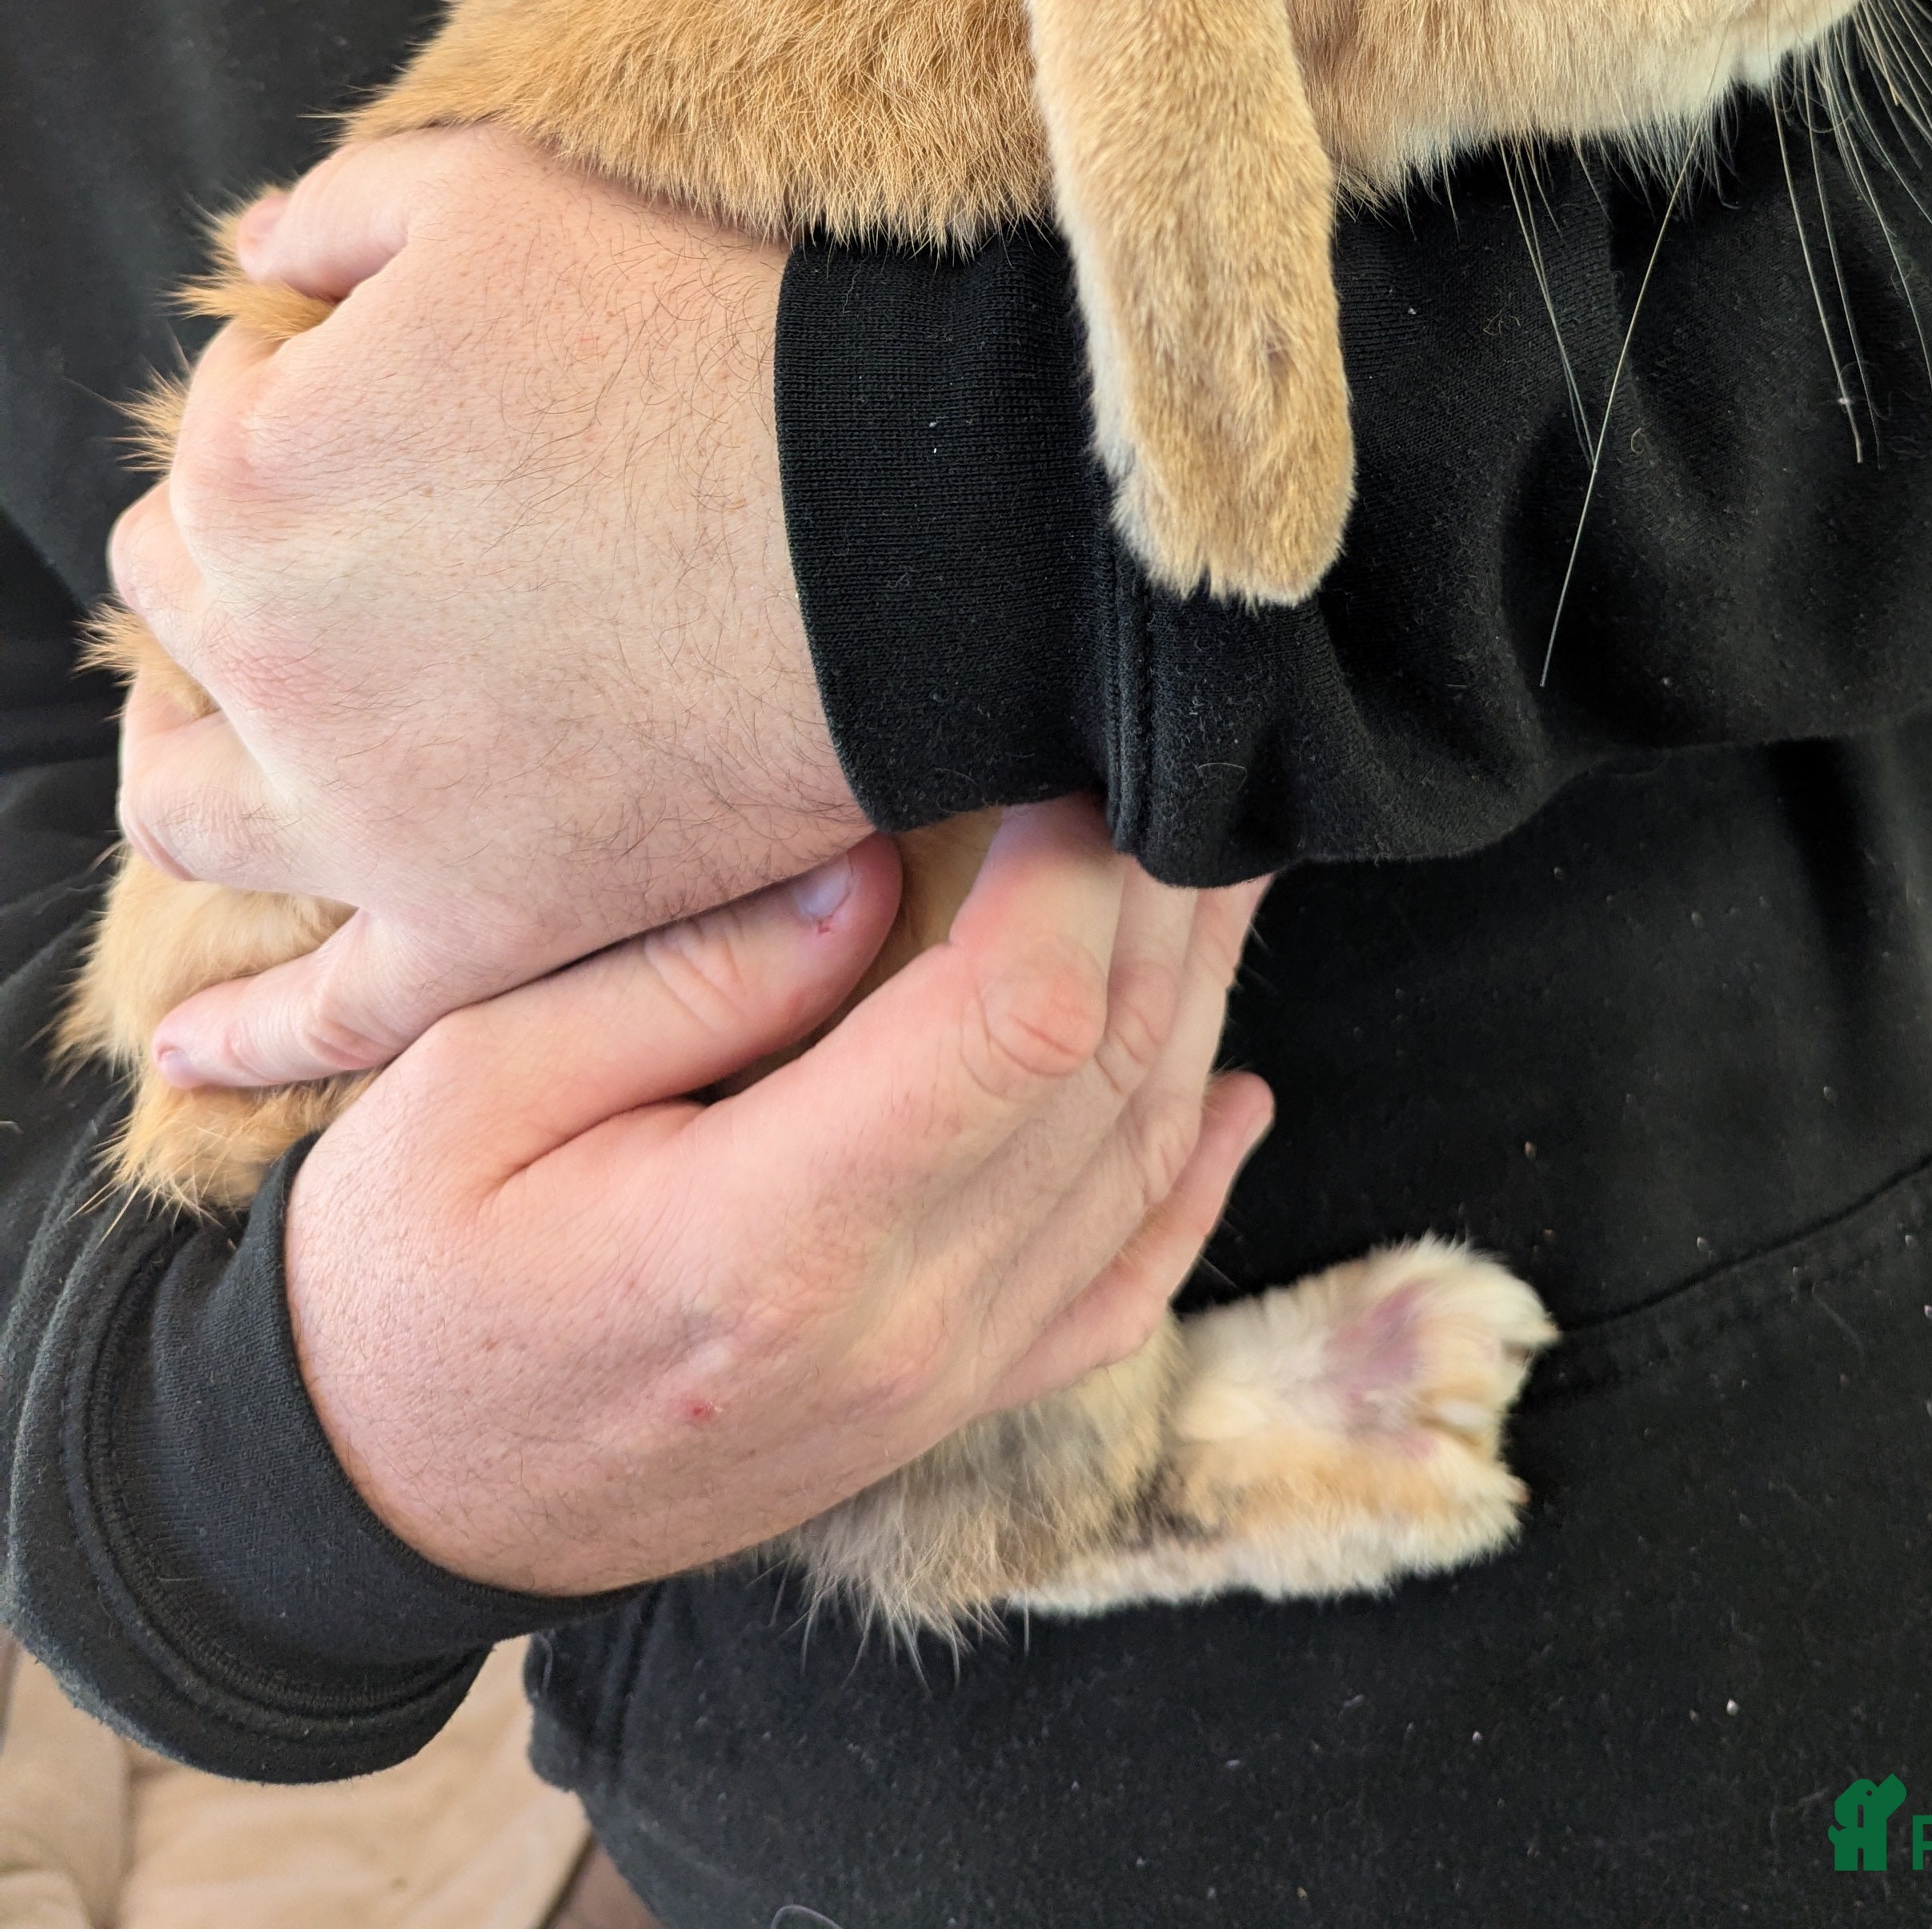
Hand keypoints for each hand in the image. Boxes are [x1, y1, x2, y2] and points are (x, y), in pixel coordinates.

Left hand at [109, 127, 866, 1088]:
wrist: (908, 519)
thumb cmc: (718, 337)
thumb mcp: (503, 192)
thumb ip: (342, 207)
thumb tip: (258, 251)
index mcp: (257, 468)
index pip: (219, 426)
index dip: (313, 396)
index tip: (419, 399)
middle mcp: (270, 653)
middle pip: (190, 600)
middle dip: (255, 550)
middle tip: (382, 531)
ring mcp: (363, 813)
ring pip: (191, 800)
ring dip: (194, 752)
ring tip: (234, 736)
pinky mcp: (476, 925)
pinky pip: (328, 1017)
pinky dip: (246, 1040)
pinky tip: (191, 1050)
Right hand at [287, 800, 1272, 1591]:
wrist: (385, 1497)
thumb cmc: (399, 1268)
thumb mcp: (471, 1087)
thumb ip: (685, 978)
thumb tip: (873, 870)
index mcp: (768, 1244)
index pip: (1012, 1028)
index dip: (1075, 874)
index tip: (1063, 750)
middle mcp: (893, 1332)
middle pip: (1104, 1081)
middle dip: (1157, 903)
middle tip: (1166, 758)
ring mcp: (935, 1387)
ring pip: (1135, 1168)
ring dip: (1192, 1003)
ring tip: (1214, 861)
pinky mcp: (941, 1408)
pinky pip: (1114, 1289)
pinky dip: (1191, 1179)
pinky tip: (1232, 1089)